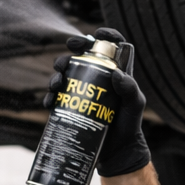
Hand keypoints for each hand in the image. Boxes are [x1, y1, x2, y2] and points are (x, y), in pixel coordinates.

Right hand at [44, 27, 150, 176]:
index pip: (111, 47)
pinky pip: (56, 98)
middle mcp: (96, 79)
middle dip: (72, 50)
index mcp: (114, 73)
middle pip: (81, 57)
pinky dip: (50, 96)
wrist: (117, 151)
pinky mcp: (71, 107)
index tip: (97, 33)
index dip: (105, 36)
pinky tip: (50, 99)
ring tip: (57, 81)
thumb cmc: (130, 125)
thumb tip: (117, 75)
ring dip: (57, 72)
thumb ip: (130, 89)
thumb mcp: (135, 106)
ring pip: (65, 74)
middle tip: (69, 50)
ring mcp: (81, 92)